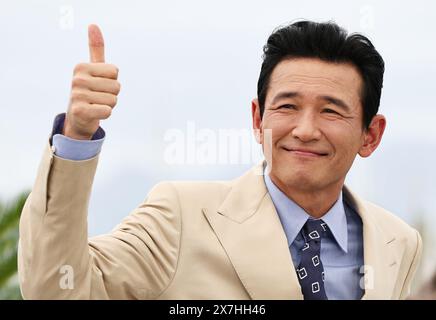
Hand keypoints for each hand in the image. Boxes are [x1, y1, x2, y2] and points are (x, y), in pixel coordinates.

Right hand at [63, 24, 120, 139]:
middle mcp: (77, 79)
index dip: (112, 80)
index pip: (115, 71)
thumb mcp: (93, 69)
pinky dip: (105, 114)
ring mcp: (77, 96)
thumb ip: (96, 49)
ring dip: (108, 105)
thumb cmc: (90, 90)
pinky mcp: (80, 111)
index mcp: (81, 67)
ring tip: (96, 105)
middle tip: (98, 97)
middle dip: (112, 94)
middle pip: (116, 87)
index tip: (99, 84)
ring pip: (113, 100)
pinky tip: (95, 113)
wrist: (78, 118)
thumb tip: (93, 25)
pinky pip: (108, 111)